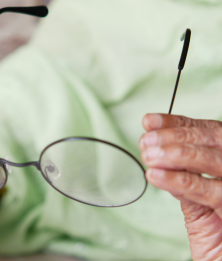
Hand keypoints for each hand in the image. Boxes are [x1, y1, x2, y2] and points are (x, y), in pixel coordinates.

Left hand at [140, 113, 221, 260]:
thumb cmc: (217, 239)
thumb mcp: (198, 206)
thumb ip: (184, 180)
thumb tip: (156, 153)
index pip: (209, 132)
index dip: (178, 123)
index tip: (150, 122)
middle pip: (214, 139)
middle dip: (175, 136)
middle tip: (146, 141)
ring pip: (214, 159)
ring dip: (176, 154)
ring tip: (149, 156)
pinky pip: (210, 191)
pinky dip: (180, 180)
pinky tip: (157, 176)